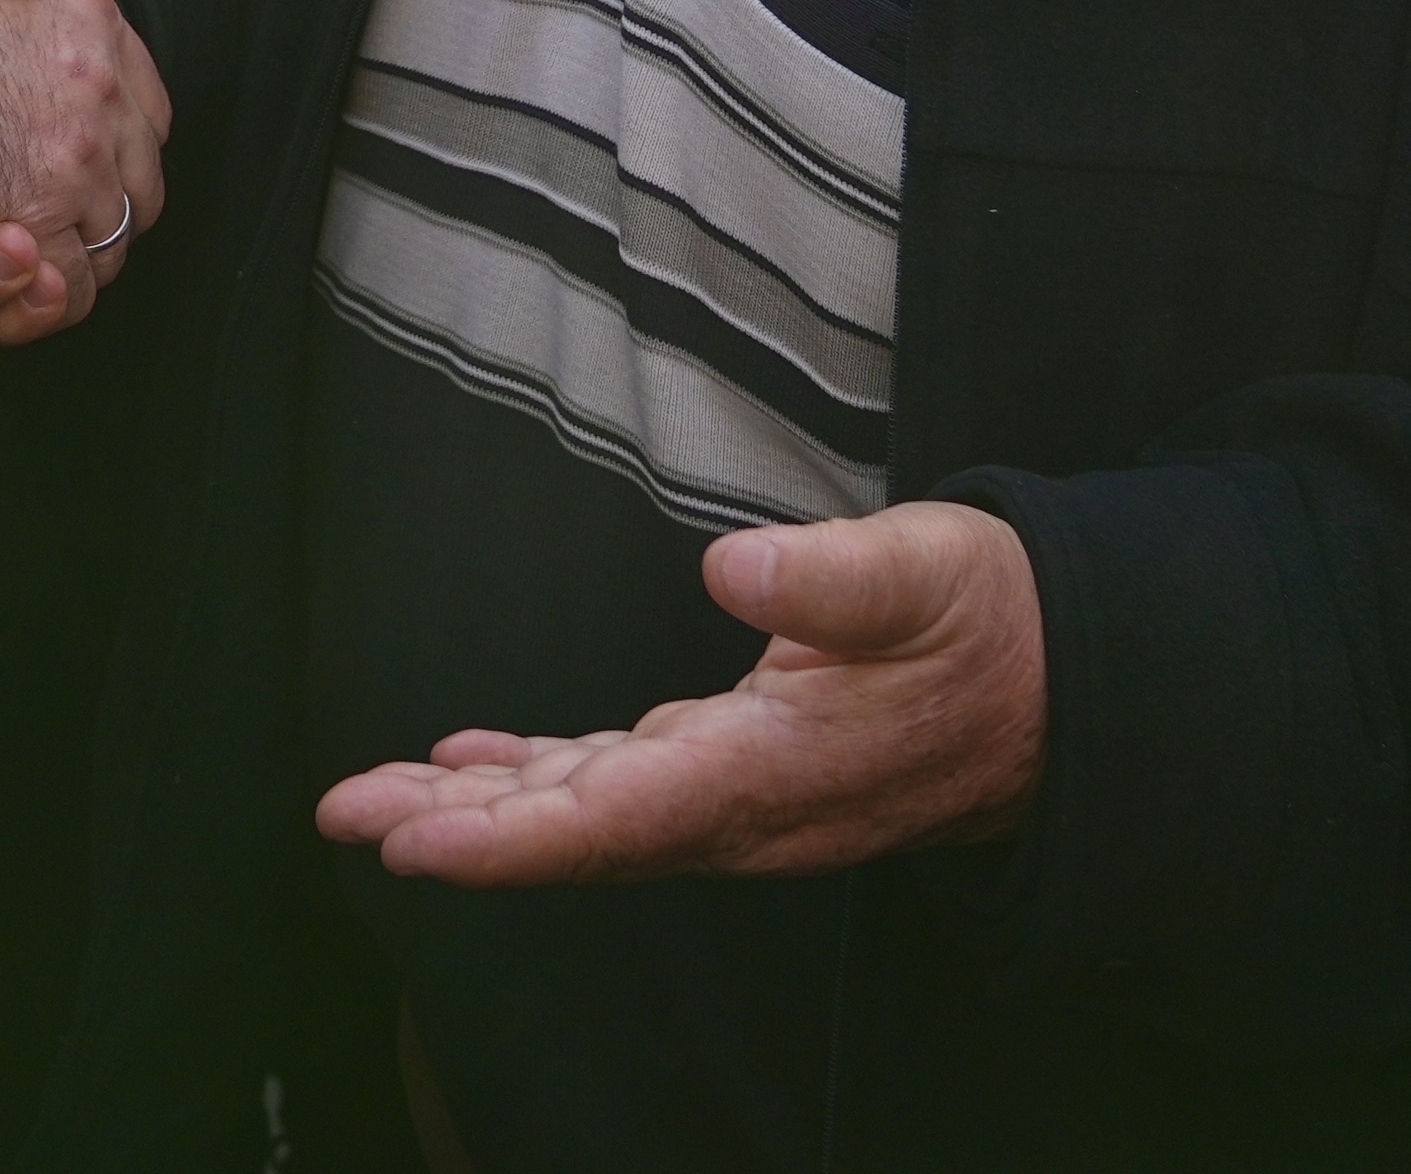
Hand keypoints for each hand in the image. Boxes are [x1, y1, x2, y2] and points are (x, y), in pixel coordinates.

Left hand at [315, 503, 1046, 885]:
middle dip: (457, 830)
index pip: (619, 819)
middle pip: (577, 832)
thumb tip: (736, 566)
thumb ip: (832, 578)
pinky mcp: (735, 769)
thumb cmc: (992, 625)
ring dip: (477, 809)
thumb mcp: (927, 573)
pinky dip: (536, 781)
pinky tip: (473, 767)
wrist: (1063, 691)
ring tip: (376, 796)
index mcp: (777, 769)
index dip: (509, 840)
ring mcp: (736, 796)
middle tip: (347, 811)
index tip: (413, 844)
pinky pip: (616, 790)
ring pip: (586, 816)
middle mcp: (743, 806)